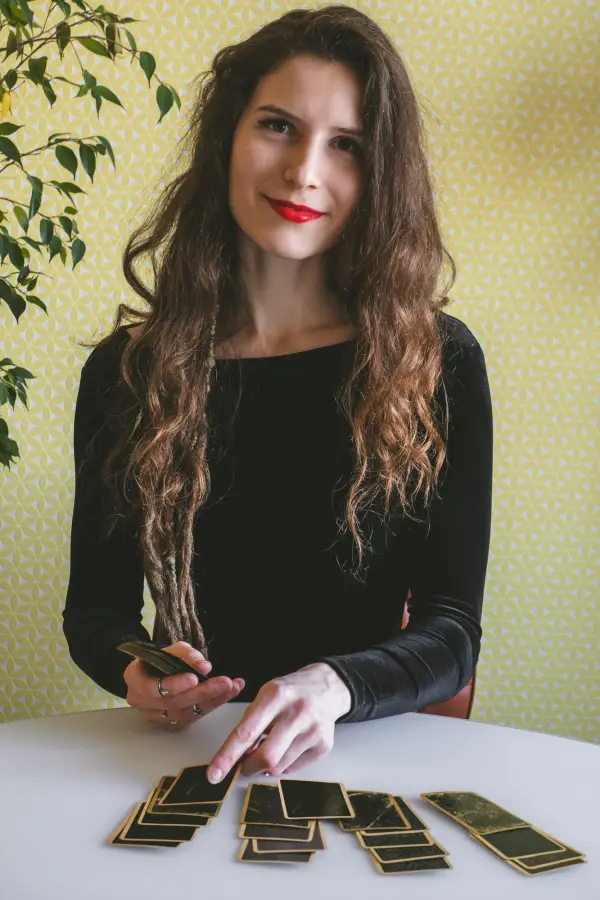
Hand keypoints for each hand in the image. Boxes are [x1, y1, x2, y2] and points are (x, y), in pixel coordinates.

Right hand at [124, 641, 244, 731]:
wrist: (156, 671)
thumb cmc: (162, 658)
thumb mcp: (172, 649)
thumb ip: (186, 655)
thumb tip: (203, 666)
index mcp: (134, 679)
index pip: (151, 686)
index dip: (174, 684)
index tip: (194, 678)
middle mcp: (141, 702)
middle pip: (173, 702)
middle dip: (202, 692)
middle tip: (224, 682)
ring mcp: (156, 716)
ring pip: (185, 713)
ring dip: (213, 700)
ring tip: (232, 687)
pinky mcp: (171, 724)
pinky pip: (193, 717)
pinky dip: (213, 704)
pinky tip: (228, 693)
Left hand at [206, 663, 350, 782]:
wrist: (328, 687)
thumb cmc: (290, 692)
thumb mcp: (266, 694)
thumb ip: (251, 723)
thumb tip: (236, 757)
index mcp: (276, 696)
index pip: (246, 732)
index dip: (227, 756)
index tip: (213, 774)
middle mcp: (296, 713)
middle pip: (266, 756)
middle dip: (248, 767)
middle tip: (243, 766)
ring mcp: (313, 731)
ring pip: (278, 767)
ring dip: (266, 765)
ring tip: (271, 746)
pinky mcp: (324, 746)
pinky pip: (293, 769)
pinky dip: (283, 764)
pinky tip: (287, 747)